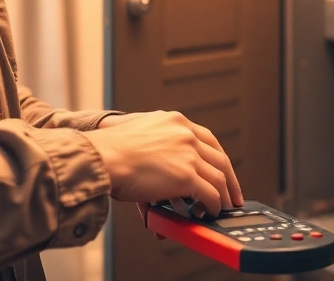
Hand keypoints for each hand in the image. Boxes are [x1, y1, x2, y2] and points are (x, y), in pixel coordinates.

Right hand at [83, 110, 242, 216]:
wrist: (100, 158)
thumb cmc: (107, 151)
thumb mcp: (133, 138)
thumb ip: (148, 152)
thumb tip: (146, 171)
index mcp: (174, 121)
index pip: (207, 139)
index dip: (216, 158)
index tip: (222, 170)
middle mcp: (186, 133)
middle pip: (219, 158)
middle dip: (229, 179)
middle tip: (232, 195)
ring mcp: (189, 154)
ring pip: (219, 178)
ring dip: (222, 197)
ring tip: (220, 209)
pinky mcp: (187, 175)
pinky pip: (211, 194)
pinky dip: (213, 206)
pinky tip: (209, 213)